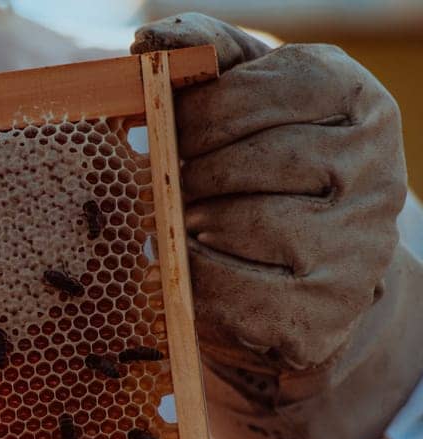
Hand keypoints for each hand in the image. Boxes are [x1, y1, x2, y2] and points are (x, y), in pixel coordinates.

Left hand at [133, 13, 421, 438]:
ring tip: (181, 225)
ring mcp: (357, 247)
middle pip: (257, 159)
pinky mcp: (325, 312)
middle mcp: (375, 172)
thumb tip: (150, 38)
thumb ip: (205, 60)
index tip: (170, 130)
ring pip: (247, 225)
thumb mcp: (243, 106)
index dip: (201, 111)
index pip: (271, 87)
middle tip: (165, 184)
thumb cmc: (258, 174)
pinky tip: (190, 270)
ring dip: (193, 228)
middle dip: (192, 173)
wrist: (299, 279)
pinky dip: (196, 282)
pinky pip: (237, 293)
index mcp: (358, 103)